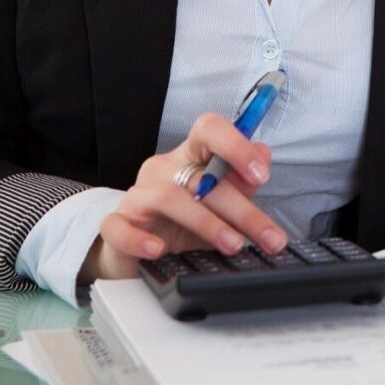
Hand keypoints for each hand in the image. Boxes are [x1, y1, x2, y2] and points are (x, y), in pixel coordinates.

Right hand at [80, 112, 286, 282]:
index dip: (236, 146)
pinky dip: (140, 240)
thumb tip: (263, 154)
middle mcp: (162, 170)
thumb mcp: (220, 204)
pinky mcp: (116, 225)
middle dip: (242, 209)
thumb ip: (242, 182)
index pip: (209, 130)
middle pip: (201, 177)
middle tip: (268, 236)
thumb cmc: (184, 225)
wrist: (139, 253)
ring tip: (232, 245)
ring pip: (169, 198)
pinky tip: (159, 250)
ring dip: (206, 223)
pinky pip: (120, 228)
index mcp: (190, 157)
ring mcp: (137, 196)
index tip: (261, 174)